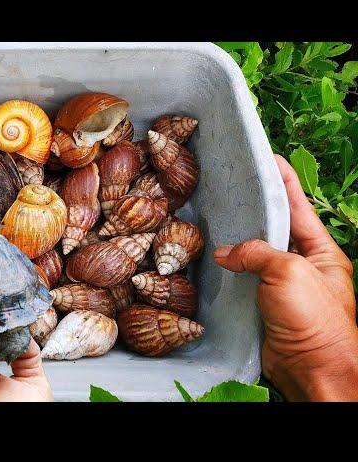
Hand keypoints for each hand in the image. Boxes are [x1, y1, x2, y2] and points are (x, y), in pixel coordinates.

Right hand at [213, 154, 357, 400]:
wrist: (313, 371)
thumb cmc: (315, 321)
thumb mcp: (290, 273)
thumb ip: (257, 254)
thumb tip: (225, 254)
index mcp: (319, 250)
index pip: (298, 203)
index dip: (281, 178)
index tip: (261, 157)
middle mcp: (300, 263)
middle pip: (272, 226)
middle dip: (252, 207)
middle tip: (226, 187)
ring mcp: (280, 285)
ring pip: (253, 253)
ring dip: (235, 240)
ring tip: (212, 218)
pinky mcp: (261, 305)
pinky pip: (241, 279)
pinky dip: (226, 270)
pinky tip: (209, 259)